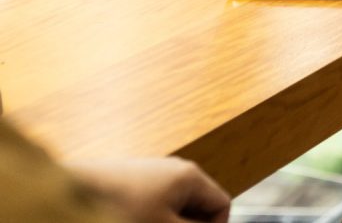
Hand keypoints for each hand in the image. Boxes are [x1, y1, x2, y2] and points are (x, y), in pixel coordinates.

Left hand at [67, 158, 230, 222]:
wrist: (74, 190)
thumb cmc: (122, 207)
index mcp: (191, 176)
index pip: (222, 204)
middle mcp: (177, 169)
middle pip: (199, 205)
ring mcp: (155, 172)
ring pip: (176, 206)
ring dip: (169, 222)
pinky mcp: (136, 179)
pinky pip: (157, 202)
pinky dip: (153, 216)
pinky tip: (134, 221)